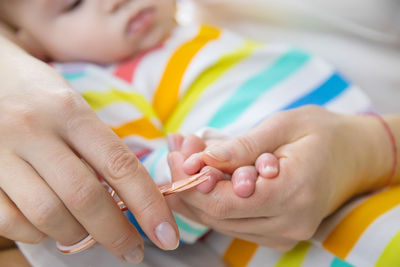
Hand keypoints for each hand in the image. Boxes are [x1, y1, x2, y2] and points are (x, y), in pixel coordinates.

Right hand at [0, 37, 177, 262]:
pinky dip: (36, 233)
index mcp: (70, 111)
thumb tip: (130, 198)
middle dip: (116, 233)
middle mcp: (34, 130)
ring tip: (87, 234)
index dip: (149, 205)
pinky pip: (9, 220)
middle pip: (84, 198)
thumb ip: (100, 148)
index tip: (168, 234)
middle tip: (134, 250)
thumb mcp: (74, 107)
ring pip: (47, 215)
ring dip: (76, 235)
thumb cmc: (40, 94)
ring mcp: (0, 153)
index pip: (120, 166)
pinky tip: (48, 227)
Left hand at [167, 106, 391, 250]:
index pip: (225, 203)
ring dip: (199, 191)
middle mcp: (289, 223)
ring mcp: (284, 233)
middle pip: (218, 217)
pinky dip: (214, 199)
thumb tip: (201, 160)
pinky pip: (234, 223)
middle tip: (179, 152)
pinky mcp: (277, 233)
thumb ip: (242, 146)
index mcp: (293, 193)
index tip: (177, 155)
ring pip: (222, 222)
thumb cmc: (321, 133)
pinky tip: (207, 174)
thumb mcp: (282, 126)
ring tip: (191, 156)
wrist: (353, 155)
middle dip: (190, 184)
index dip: (193, 182)